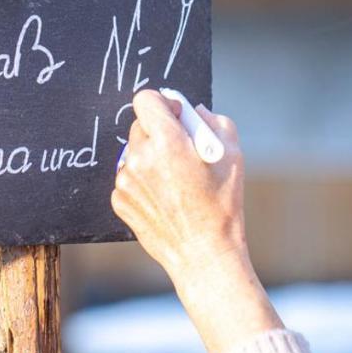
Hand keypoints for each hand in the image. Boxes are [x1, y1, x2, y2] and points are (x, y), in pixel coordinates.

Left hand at [110, 89, 247, 280]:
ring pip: (134, 152)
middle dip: (160, 133)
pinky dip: (143, 181)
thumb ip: (212, 121)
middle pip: (140, 125)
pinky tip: (165, 198)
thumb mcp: (232, 154)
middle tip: (182, 153)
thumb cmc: (222, 205)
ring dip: (151, 158)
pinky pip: (128, 177)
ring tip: (175, 181)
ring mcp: (125, 181)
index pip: (146, 99)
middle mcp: (140, 158)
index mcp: (166, 141)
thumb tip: (193, 111)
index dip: (163, 104)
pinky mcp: (119, 200)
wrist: (203, 253)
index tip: (176, 117)